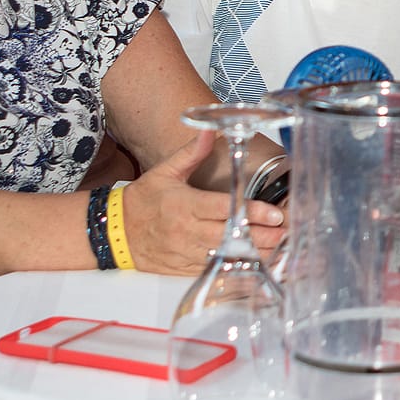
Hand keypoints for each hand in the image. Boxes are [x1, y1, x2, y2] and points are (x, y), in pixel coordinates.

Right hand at [119, 131, 286, 274]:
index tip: (274, 213)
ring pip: (224, 256)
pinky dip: (234, 268)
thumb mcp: (164, 171)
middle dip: (261, 235)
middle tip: (285, 231)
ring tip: (278, 248)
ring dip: (253, 253)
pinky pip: (212, 270)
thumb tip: (210, 129)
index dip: (251, 212)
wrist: (113, 231)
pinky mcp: (183, 268)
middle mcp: (186, 232)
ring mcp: (185, 253)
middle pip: (230, 236)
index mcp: (184, 205)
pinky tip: (254, 264)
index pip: (224, 210)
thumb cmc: (142, 199)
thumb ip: (191, 153)